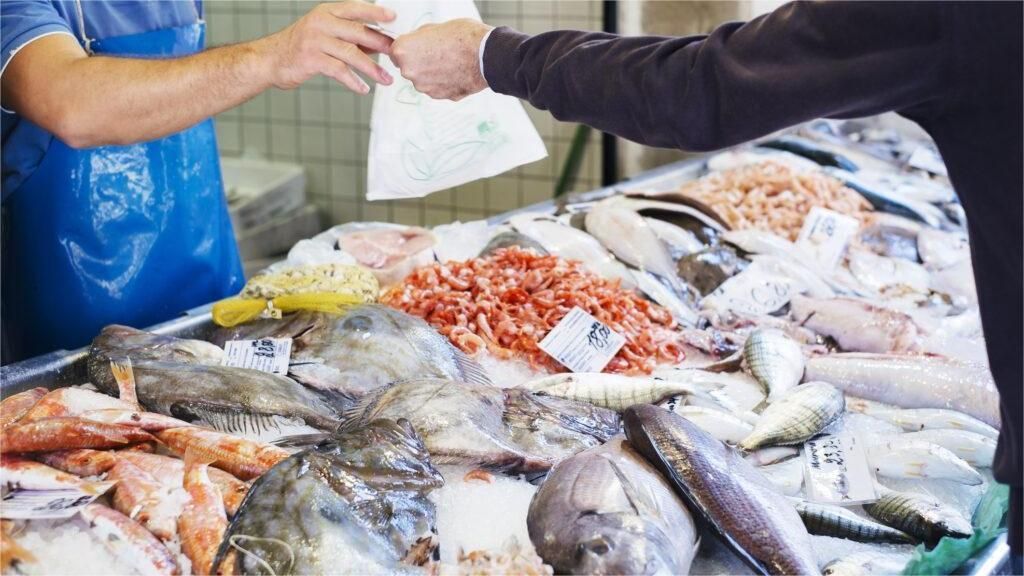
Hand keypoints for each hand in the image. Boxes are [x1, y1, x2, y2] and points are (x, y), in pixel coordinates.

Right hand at [258, 1, 395, 93]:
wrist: (270, 60)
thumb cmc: (302, 47)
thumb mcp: (325, 34)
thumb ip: (350, 36)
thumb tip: (381, 42)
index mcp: (327, 12)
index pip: (355, 8)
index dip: (375, 12)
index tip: (393, 17)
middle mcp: (321, 22)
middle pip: (357, 31)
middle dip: (380, 43)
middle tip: (396, 54)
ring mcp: (315, 40)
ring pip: (351, 53)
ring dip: (372, 68)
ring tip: (386, 79)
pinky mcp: (311, 59)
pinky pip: (339, 70)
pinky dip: (354, 81)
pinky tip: (363, 89)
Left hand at [391, 19, 491, 99]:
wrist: (485, 56)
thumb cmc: (463, 37)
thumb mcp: (435, 27)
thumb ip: (420, 38)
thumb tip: (417, 43)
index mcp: (404, 51)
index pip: (394, 51)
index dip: (407, 48)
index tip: (416, 47)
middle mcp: (410, 72)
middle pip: (408, 66)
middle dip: (419, 61)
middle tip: (437, 52)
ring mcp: (424, 87)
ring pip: (423, 79)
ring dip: (431, 73)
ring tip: (450, 62)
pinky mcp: (438, 96)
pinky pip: (436, 88)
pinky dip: (443, 82)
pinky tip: (455, 71)